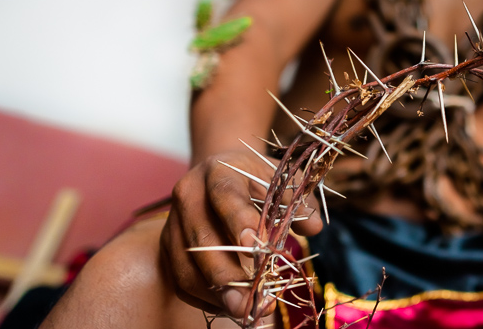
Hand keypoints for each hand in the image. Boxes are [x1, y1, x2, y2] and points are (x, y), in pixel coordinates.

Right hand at [160, 148, 322, 317]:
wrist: (220, 176)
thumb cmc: (256, 179)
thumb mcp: (281, 179)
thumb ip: (298, 200)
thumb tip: (314, 226)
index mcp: (217, 171)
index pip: (224, 194)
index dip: (237, 219)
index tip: (254, 247)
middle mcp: (189, 195)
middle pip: (200, 237)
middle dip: (226, 272)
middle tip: (249, 299)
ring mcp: (174, 223)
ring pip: (186, 264)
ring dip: (215, 293)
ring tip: (244, 311)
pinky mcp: (168, 247)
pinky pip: (181, 279)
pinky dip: (205, 298)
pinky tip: (231, 307)